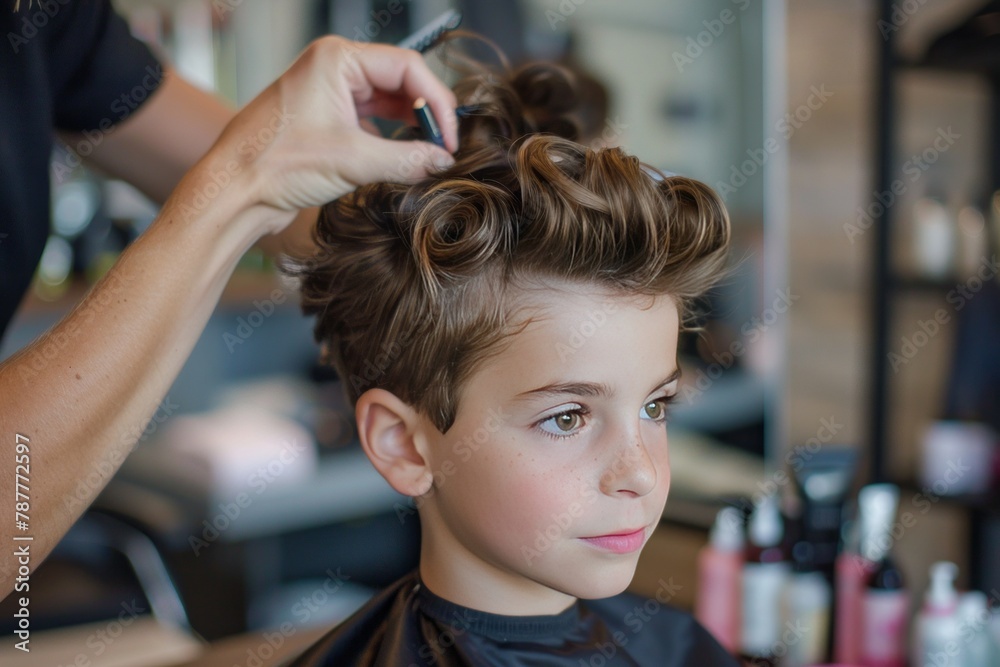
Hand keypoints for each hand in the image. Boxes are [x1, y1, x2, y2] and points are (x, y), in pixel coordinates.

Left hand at [210, 36, 456, 213]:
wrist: (234, 191)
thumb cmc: (275, 164)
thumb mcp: (353, 161)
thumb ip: (406, 159)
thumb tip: (442, 161)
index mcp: (337, 59)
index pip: (407, 67)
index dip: (436, 101)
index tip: (450, 136)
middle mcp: (334, 67)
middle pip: (400, 80)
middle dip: (425, 113)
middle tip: (445, 147)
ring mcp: (329, 91)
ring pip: (388, 100)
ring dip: (410, 125)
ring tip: (430, 153)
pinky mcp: (326, 117)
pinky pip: (371, 118)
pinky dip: (391, 136)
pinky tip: (406, 155)